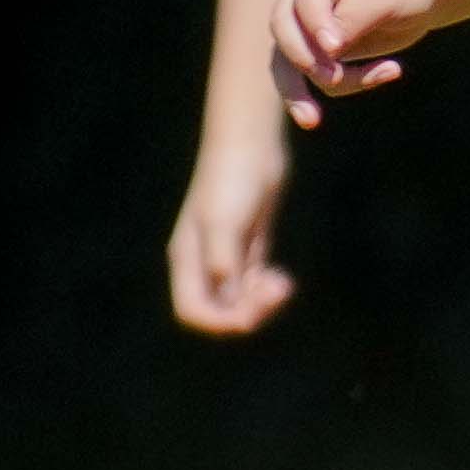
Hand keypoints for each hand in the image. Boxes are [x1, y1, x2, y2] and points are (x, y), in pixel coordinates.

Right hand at [167, 131, 295, 335]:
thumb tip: (229, 296)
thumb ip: (223, 260)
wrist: (251, 146)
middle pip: (220, 310)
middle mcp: (204, 262)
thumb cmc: (231, 179)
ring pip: (240, 300)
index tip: (247, 316)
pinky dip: (268, 290)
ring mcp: (227, 255)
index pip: (191, 310)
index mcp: (187, 259)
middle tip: (276, 292)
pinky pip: (254, 285)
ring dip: (262, 302)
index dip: (217, 323)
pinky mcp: (249, 246)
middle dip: (248, 312)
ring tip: (282, 284)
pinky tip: (281, 279)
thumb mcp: (224, 221)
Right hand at [270, 0, 434, 123]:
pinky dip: (350, 84)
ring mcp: (310, 26)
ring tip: (312, 121)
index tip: (335, 48)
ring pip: (288, 62)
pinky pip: (319, 78)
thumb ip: (357, 14)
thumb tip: (328, 48)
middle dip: (302, 59)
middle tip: (333, 79)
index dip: (315, 24)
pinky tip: (392, 71)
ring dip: (297, 92)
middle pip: (283, 29)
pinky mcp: (322, 52)